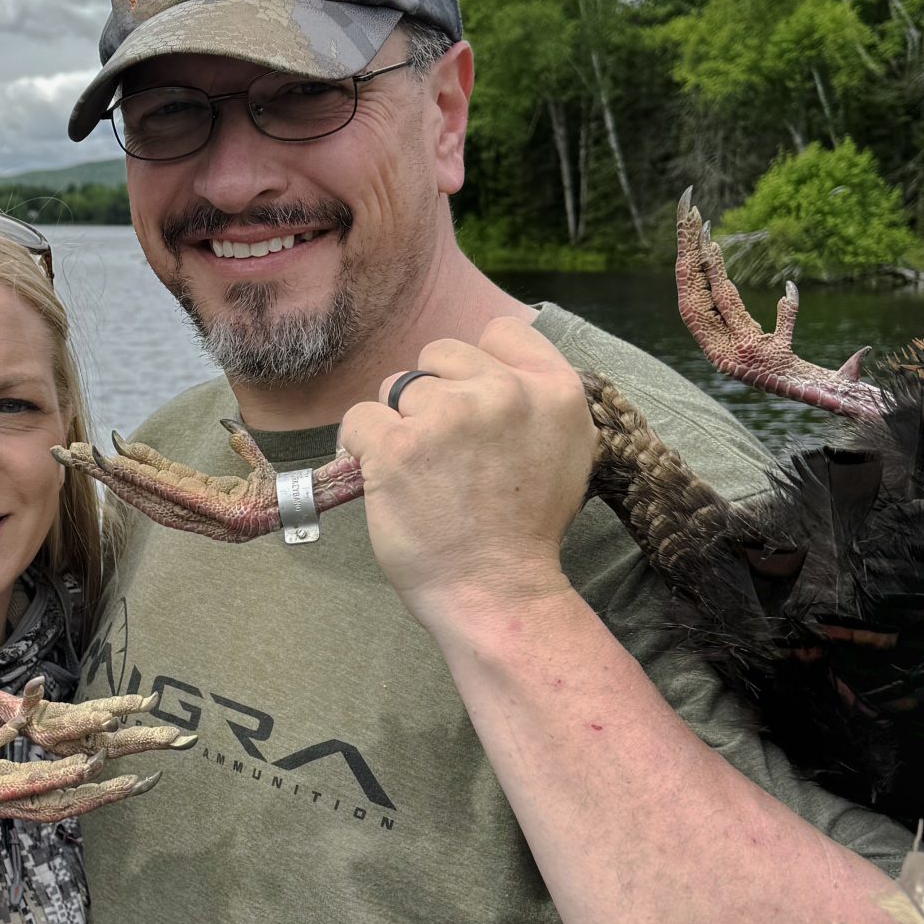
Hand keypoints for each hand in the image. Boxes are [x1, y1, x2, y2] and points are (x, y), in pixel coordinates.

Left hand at [337, 317, 595, 636]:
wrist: (497, 592)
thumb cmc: (523, 530)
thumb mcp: (565, 450)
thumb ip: (534, 400)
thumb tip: (488, 368)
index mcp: (555, 391)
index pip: (501, 331)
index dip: (476, 366)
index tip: (472, 404)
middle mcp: (505, 393)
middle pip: (440, 355)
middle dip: (432, 395)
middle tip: (446, 452)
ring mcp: (449, 416)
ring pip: (395, 387)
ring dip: (398, 423)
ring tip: (421, 473)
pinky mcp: (398, 445)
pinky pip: (358, 419)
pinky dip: (360, 448)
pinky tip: (384, 479)